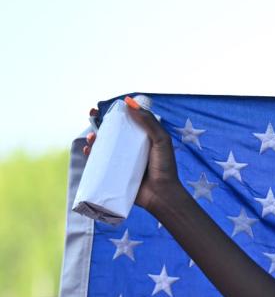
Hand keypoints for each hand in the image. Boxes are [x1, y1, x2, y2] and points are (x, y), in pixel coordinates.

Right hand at [82, 97, 183, 211]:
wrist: (162, 194)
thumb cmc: (165, 166)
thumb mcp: (161, 140)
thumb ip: (149, 122)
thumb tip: (130, 103)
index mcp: (142, 139)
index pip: (126, 123)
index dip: (113, 115)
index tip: (102, 107)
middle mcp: (131, 149)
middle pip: (112, 134)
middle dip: (99, 125)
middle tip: (91, 117)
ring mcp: (122, 162)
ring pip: (103, 148)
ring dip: (93, 140)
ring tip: (91, 137)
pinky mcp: (115, 174)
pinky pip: (100, 164)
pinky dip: (91, 156)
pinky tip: (88, 151)